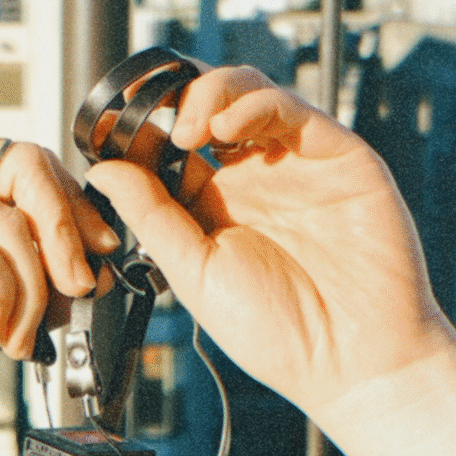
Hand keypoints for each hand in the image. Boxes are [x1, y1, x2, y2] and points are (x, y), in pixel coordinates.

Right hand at [0, 141, 117, 455]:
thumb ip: (38, 270)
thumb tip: (100, 259)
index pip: (31, 161)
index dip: (74, 204)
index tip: (101, 251)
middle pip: (27, 164)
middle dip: (66, 232)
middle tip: (80, 288)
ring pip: (8, 218)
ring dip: (31, 289)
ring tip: (18, 336)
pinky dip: (0, 299)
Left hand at [88, 67, 455, 455]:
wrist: (354, 360)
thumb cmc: (279, 333)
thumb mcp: (195, 272)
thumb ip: (151, 215)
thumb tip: (101, 170)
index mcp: (217, 207)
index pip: (171, 149)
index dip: (141, 132)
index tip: (107, 131)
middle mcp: (255, 179)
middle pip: (208, 108)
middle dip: (172, 101)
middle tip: (149, 124)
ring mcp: (295, 163)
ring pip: (248, 94)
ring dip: (209, 94)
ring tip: (185, 129)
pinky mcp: (338, 155)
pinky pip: (292, 108)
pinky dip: (252, 103)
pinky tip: (225, 125)